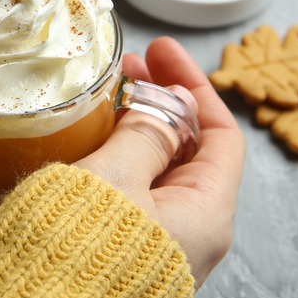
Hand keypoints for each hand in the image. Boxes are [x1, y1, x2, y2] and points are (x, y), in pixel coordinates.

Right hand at [74, 36, 244, 285]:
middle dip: (163, 100)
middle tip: (130, 65)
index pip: (220, 135)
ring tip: (110, 91)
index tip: (161, 51)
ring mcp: (156, 239)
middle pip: (191, 149)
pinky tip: (95, 133)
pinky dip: (120, 154)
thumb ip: (148, 133)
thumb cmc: (77, 246)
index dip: (193, 85)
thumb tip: (171, 101)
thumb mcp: (117, 176)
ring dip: (138, 124)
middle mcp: (190, 231)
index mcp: (205, 214)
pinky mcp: (122, 243)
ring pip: (158, 168)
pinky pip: (134, 189)